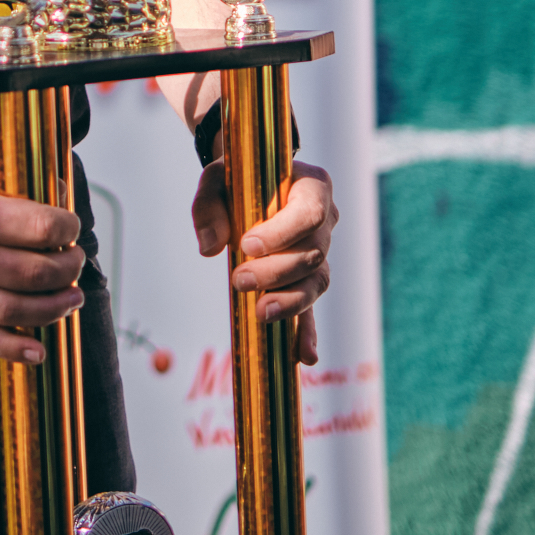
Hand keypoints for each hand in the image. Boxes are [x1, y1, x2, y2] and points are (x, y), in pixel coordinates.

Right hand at [0, 153, 84, 363]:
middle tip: (75, 259)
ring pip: (15, 310)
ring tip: (73, 297)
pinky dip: (14, 349)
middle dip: (68, 268)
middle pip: (34, 273)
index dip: (67, 229)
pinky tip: (39, 352)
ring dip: (54, 308)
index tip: (70, 226)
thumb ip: (18, 178)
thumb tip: (62, 192)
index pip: (40, 229)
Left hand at [191, 158, 337, 364]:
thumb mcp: (218, 177)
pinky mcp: (306, 281)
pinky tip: (303, 357)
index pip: (309, 214)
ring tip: (261, 313)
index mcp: (313, 187)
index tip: (247, 246)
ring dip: (290, 302)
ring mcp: (320, 254)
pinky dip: (307, 333)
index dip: (282, 233)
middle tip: (239, 280)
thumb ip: (209, 205)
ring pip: (316, 283)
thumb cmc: (238, 178)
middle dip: (276, 272)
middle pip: (312, 254)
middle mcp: (325, 223)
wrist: (251, 185)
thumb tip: (210, 248)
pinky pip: (311, 309)